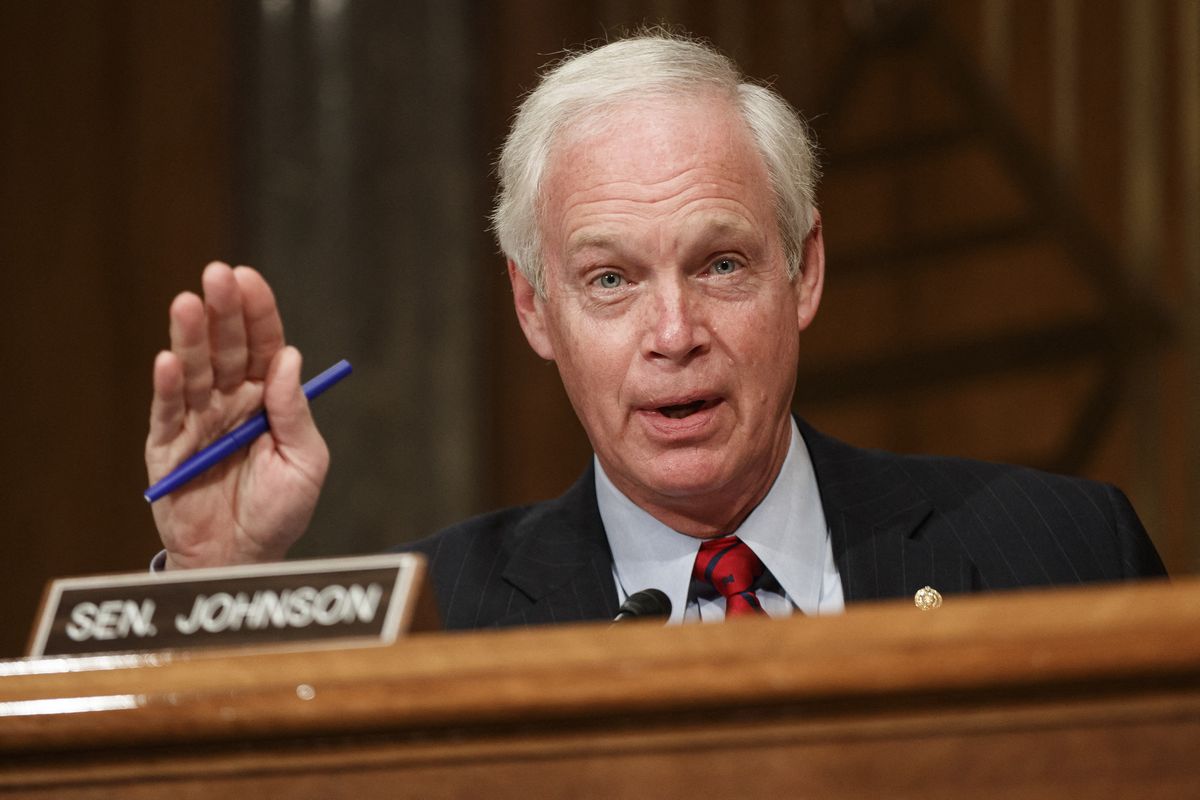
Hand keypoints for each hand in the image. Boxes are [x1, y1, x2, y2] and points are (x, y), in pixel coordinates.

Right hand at [145, 262, 328, 568]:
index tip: (248, 278)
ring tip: (188, 303)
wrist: (243, 560)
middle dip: (223, 310)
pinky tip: (168, 361)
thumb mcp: (305, 462)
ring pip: (193, 371)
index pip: (262, 345)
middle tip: (216, 274)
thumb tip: (288, 358)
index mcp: (268, 399)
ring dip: (190, 337)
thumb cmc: (279, 512)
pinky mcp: (168, 448)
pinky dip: (167, 387)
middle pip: (225, 348)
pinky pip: (167, 413)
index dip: (257, 312)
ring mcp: (198, 422)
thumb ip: (294, 412)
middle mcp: (231, 402)